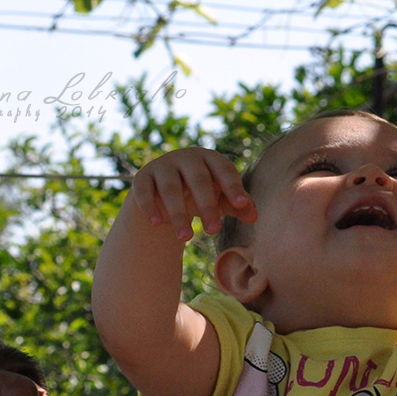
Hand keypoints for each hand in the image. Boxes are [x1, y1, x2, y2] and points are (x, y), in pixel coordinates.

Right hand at [130, 147, 256, 242]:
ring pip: (170, 188)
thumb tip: (254, 217)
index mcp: (210, 159)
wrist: (164, 191)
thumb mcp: (221, 199)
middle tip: (214, 231)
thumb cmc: (201, 194)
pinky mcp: (143, 177)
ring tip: (187, 238)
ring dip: (178, 214)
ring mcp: (163, 165)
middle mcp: (186, 157)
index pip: (224, 170)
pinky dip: (149, 207)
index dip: (233, 187)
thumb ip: (238, 206)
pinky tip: (156, 224)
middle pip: (198, 180)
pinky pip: (144, 191)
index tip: (241, 205)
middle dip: (207, 206)